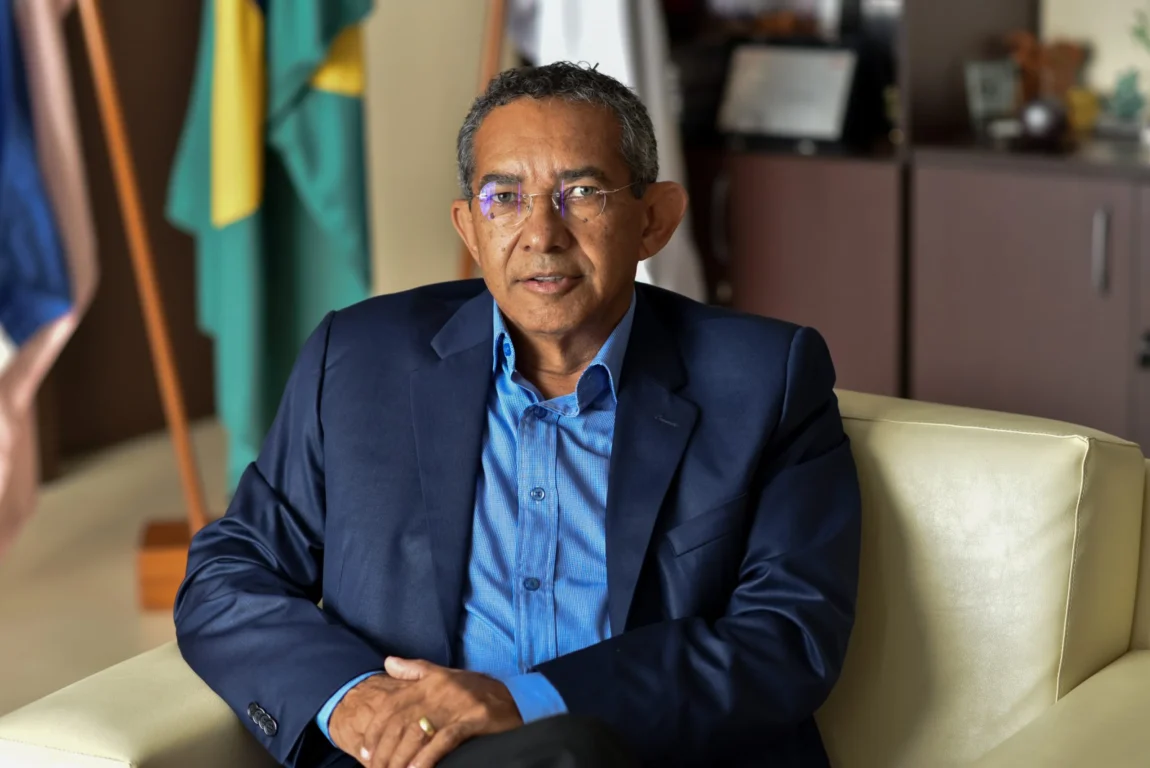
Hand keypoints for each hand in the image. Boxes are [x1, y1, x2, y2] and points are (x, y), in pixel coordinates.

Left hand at [328, 657, 523, 767]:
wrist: (515, 698)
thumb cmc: (475, 691)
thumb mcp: (443, 674)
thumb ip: (414, 670)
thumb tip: (387, 662)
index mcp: (429, 681)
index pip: (391, 706)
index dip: (375, 730)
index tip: (365, 752)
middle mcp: (439, 691)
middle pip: (400, 723)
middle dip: (384, 751)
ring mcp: (456, 706)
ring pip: (418, 733)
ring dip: (401, 758)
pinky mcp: (473, 719)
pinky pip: (444, 740)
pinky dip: (427, 758)